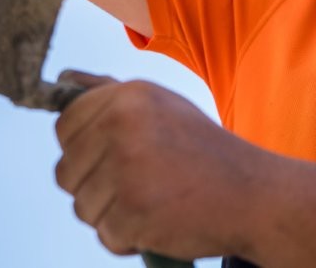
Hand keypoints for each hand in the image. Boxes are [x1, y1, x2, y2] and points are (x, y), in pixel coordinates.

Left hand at [53, 71, 267, 259]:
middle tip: (139, 182)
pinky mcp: (133, 211)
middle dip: (95, 186)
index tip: (112, 156)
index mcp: (127, 97)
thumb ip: (109, 94)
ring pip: (82, 207)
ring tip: (153, 200)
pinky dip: (129, 237)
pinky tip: (160, 220)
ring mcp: (127, 169)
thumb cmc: (203, 151)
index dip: (83, 148)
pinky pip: (105, 234)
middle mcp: (122, 126)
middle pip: (66, 171)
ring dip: (112, 214)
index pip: (65, 125)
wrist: (253, 193)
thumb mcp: (160, 106)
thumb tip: (62, 78)